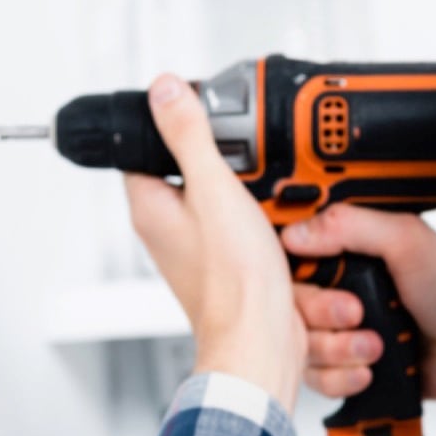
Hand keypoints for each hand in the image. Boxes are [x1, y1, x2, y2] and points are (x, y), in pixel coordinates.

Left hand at [124, 75, 305, 411]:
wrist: (263, 344)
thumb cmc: (232, 284)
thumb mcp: (214, 190)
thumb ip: (189, 137)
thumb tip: (164, 91)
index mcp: (153, 209)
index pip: (146, 151)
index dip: (173, 128)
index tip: (203, 118)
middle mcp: (173, 232)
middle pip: (199, 175)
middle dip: (233, 169)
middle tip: (250, 169)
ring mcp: (205, 253)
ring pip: (235, 206)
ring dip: (262, 203)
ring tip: (273, 209)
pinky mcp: (236, 271)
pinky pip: (257, 237)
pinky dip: (277, 232)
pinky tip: (289, 235)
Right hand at [281, 205, 435, 435]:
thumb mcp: (409, 241)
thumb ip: (351, 226)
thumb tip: (293, 232)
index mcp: (348, 249)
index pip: (290, 253)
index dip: (291, 268)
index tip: (315, 275)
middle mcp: (337, 287)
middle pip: (288, 302)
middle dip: (320, 313)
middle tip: (356, 313)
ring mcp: (338, 330)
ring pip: (298, 344)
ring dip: (335, 349)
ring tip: (376, 347)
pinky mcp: (344, 368)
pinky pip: (314, 378)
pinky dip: (340, 378)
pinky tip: (369, 372)